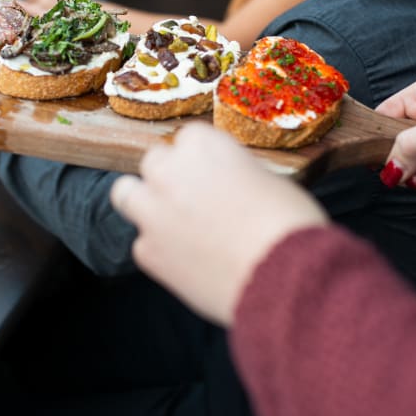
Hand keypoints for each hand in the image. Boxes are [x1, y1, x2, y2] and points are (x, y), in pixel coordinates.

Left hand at [110, 123, 328, 326]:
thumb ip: (232, 174)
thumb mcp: (268, 180)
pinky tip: (187, 263)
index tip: (212, 175)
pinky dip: (159, 251)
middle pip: (153, 160)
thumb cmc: (289, 226)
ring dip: (144, 202)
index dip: (201, 159)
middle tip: (192, 199)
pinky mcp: (148, 252)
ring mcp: (153, 211)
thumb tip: (226, 187)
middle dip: (169, 176)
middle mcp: (171, 171)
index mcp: (204, 144)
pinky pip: (142, 244)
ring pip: (126, 193)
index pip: (188, 138)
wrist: (284, 278)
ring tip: (170, 222)